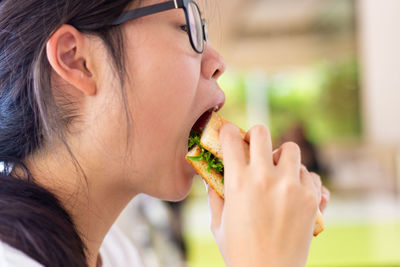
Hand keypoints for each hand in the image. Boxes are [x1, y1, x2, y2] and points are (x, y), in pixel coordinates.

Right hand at [207, 124, 324, 266]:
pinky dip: (301, 178)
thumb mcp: (218, 223)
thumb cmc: (239, 251)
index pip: (231, 139)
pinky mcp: (311, 198)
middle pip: (261, 132)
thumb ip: (214, 196)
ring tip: (278, 172)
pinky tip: (294, 190)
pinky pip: (309, 174)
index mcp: (238, 182)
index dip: (228, 132)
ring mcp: (291, 186)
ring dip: (281, 157)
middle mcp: (266, 178)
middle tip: (254, 147)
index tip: (229, 135)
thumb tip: (210, 178)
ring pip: (290, 149)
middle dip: (254, 135)